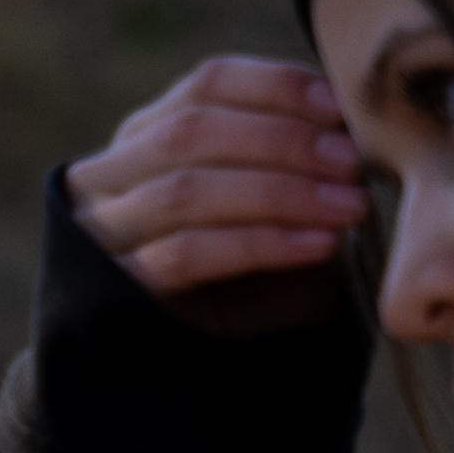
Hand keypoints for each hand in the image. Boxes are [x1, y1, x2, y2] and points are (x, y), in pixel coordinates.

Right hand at [66, 57, 365, 334]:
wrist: (215, 368)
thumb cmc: (254, 273)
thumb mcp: (271, 198)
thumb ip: (293, 151)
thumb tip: (350, 113)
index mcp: (147, 134)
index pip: (209, 84)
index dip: (278, 88)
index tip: (341, 108)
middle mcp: (110, 174)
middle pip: (193, 131)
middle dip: (283, 141)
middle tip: (352, 163)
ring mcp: (101, 231)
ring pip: (185, 189)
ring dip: (278, 192)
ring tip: (347, 207)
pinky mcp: (114, 289)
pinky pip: (184, 254)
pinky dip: (258, 243)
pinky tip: (316, 244)